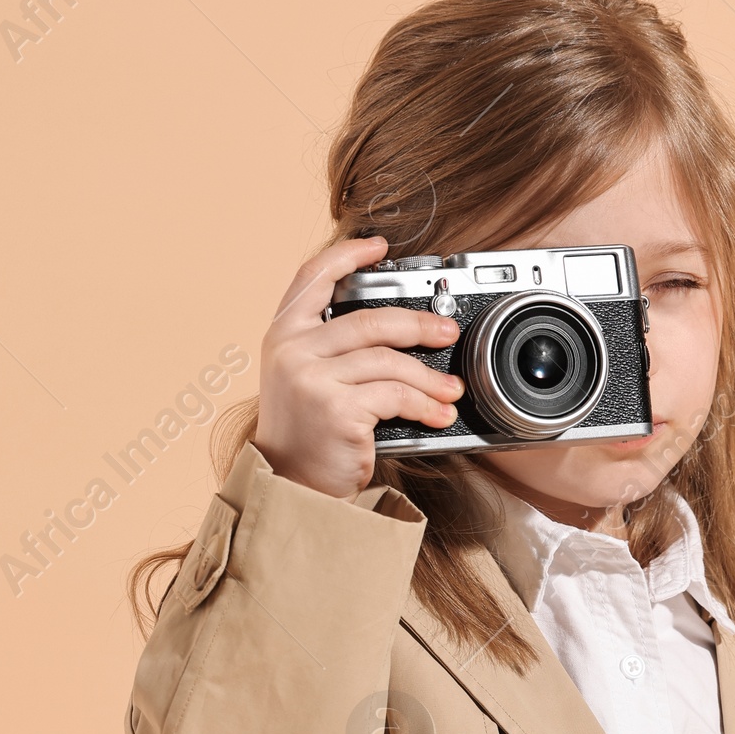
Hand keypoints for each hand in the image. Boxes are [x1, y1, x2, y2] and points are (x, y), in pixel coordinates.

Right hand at [254, 236, 465, 497]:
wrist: (291, 487)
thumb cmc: (307, 437)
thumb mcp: (304, 379)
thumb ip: (330, 348)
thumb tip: (393, 326)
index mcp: (283, 335)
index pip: (312, 277)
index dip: (347, 256)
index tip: (378, 246)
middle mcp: (292, 350)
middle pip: (369, 320)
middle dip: (418, 324)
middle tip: (447, 333)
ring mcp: (312, 378)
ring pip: (388, 360)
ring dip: (429, 377)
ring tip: (452, 389)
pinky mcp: (336, 409)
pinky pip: (394, 395)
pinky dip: (424, 405)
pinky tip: (439, 414)